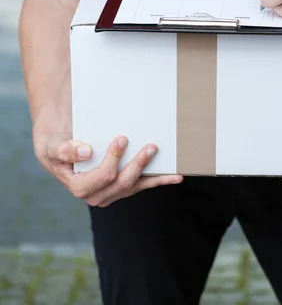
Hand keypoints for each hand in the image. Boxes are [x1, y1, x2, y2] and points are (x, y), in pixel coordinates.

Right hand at [33, 129, 182, 207]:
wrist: (60, 146)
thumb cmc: (55, 145)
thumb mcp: (52, 146)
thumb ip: (65, 150)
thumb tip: (86, 151)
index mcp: (80, 187)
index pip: (103, 177)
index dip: (114, 159)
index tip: (122, 139)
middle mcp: (97, 195)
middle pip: (122, 183)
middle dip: (138, 165)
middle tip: (150, 146)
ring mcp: (111, 193)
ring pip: (135, 186)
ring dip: (154, 175)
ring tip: (171, 168)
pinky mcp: (122, 187)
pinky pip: (142, 185)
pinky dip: (159, 180)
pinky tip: (175, 177)